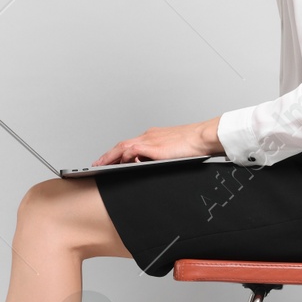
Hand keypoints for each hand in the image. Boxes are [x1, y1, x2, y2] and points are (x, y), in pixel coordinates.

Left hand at [92, 116, 221, 165]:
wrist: (204, 137)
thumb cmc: (194, 145)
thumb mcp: (172, 151)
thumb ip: (159, 157)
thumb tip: (149, 165)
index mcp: (154, 136)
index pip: (130, 144)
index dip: (117, 153)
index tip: (109, 159)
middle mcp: (149, 136)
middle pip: (122, 145)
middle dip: (108, 155)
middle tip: (97, 164)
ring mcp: (150, 140)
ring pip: (123, 147)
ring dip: (110, 157)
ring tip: (100, 166)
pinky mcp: (154, 147)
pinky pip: (132, 150)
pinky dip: (123, 157)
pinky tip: (117, 164)